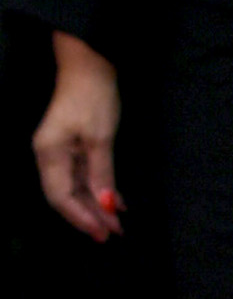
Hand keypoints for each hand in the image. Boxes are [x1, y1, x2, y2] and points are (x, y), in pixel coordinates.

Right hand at [32, 33, 121, 239]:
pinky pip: (83, 174)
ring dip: (96, 205)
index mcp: (49, 154)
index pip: (60, 196)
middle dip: (90, 215)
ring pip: (76, 187)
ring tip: (117, 224)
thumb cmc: (93, 97)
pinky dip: (99, 188)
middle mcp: (50, 155)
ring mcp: (60, 150)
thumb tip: (107, 206)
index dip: (81, 217)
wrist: (90, 64)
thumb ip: (102, 175)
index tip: (102, 232)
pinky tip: (117, 202)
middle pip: (66, 195)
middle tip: (113, 235)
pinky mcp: (73, 145)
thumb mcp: (101, 139)